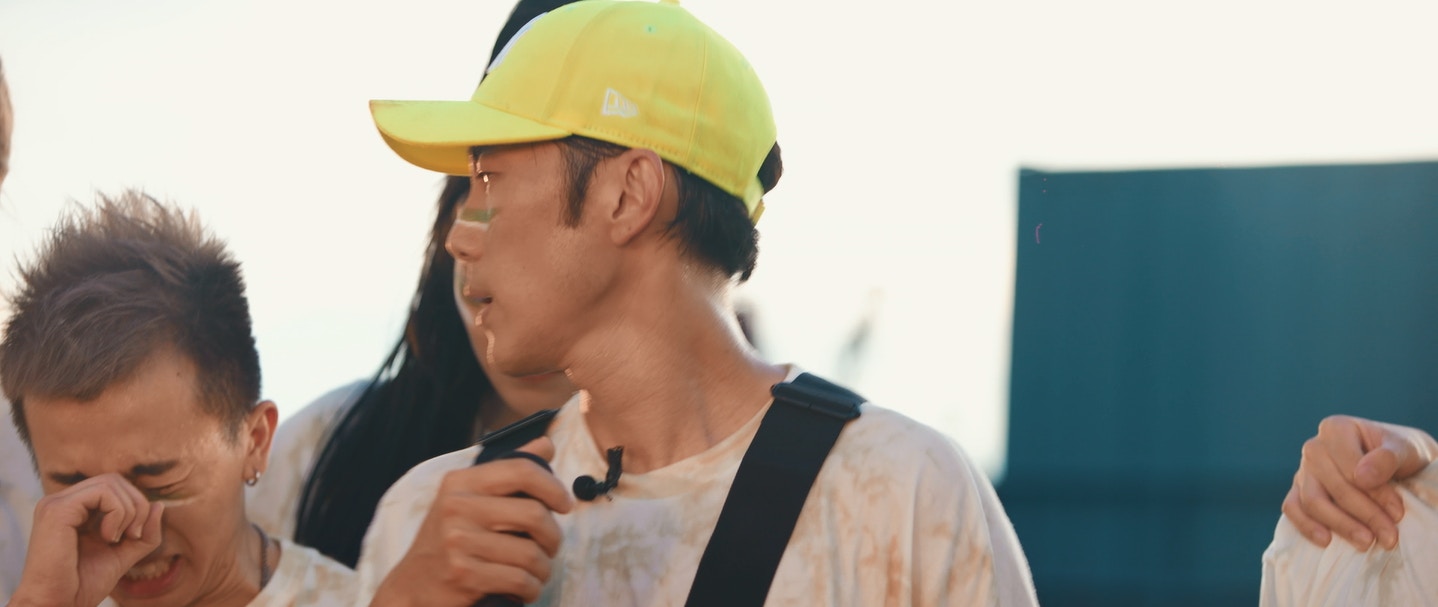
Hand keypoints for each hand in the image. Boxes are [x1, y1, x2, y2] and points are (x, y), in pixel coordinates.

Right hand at [11, 474, 163, 606]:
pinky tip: (107, 538)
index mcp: (73, 509)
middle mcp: (61, 502)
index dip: (135, 505)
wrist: (58, 604)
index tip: (135, 536)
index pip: (114, 486)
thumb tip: (159, 504)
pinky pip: (103, 492)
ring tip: (117, 539)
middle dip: (136, 506)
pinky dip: (117, 514)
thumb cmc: (84, 583)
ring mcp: (56, 503)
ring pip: (111, 483)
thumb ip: (144, 532)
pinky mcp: (57, 510)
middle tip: (132, 536)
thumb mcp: (124, 554)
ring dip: (128, 512)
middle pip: (115, 480)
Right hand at [372, 437, 573, 606]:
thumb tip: (546, 444)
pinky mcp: (463, 574)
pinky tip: (526, 587)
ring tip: (538, 570)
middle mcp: (457, 507)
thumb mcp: (468, 498)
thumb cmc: (447, 540)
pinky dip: (531, 587)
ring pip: (530, 553)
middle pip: (534, 514)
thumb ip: (508, 470)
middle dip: (553, 536)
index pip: (522, 470)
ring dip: (543, 567)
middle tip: (551, 546)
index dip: (553, 487)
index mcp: (461, 482)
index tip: (564, 504)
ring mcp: (458, 542)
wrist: (412, 587)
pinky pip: (519, 580)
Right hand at [1281, 415, 1436, 550]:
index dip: (1375, 493)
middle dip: (1364, 514)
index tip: (1398, 513)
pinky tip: (1326, 540)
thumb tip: (1362, 476)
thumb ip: (1387, 458)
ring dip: (1340, 525)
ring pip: (1312, 501)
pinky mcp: (1298, 490)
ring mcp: (1303, 469)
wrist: (1390, 462)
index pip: (1350, 467)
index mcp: (1336, 428)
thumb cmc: (1396, 454)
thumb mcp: (1403, 450)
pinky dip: (1305, 525)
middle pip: (1333, 486)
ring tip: (1366, 542)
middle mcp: (1314, 447)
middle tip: (1389, 537)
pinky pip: (1292, 508)